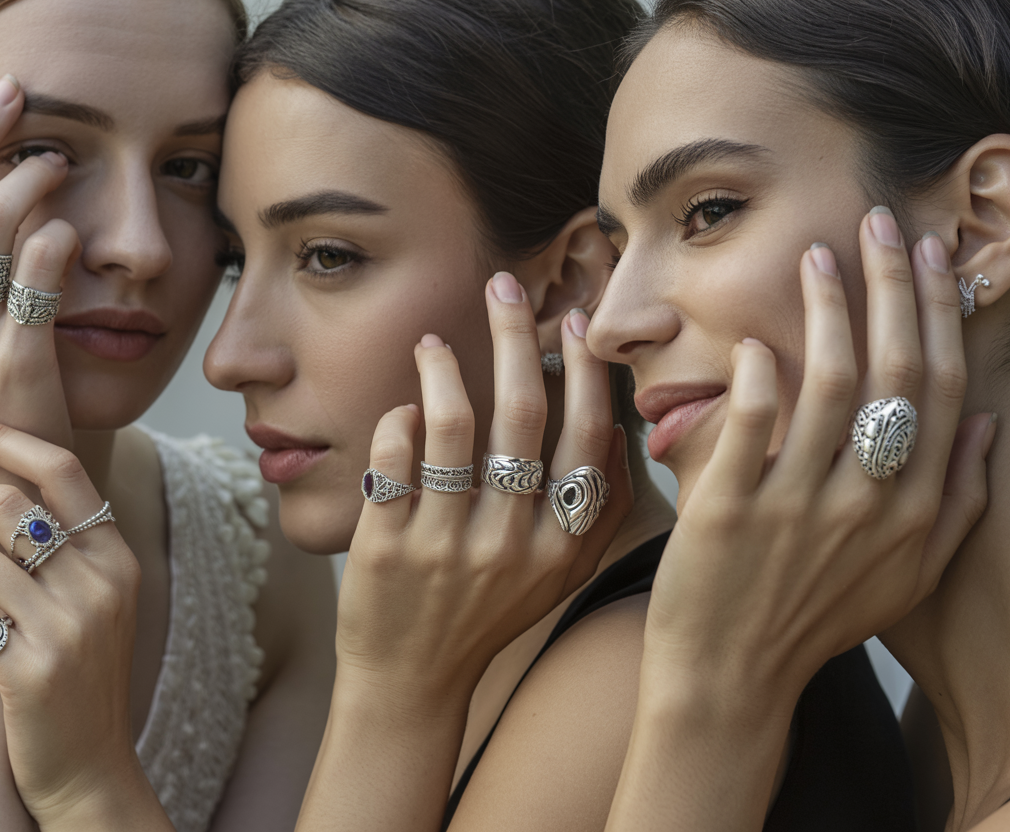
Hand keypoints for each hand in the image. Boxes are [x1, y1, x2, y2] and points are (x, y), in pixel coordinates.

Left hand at [0, 423, 164, 829]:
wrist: (91, 763)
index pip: (63, 470)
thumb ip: (64, 551)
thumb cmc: (81, 678)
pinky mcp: (31, 668)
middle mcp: (100, 584)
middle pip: (9, 502)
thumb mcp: (95, 605)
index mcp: (118, 559)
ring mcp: (69, 626)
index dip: (4, 439)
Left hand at [336, 272, 632, 707]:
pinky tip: (403, 412)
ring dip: (445, 367)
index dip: (585, 369)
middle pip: (525, 414)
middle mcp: (511, 543)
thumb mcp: (560, 576)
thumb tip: (621, 432)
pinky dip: (398, 419)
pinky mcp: (388, 547)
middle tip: (503, 284)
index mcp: (562, 544)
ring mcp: (447, 545)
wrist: (413, 681)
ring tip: (433, 343)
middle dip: (517, 333)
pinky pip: (394, 456)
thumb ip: (598, 514)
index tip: (574, 318)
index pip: (589, 438)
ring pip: (453, 425)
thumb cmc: (487, 615)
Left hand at [647, 211, 991, 701]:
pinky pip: (751, 427)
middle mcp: (867, 502)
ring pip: (828, 385)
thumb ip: (956, 501)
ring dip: (828, 310)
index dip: (936, 311)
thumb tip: (985, 423)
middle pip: (893, 371)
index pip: (938, 386)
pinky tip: (756, 341)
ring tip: (819, 255)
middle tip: (879, 221)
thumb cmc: (813, 620)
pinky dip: (757, 377)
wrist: (730, 678)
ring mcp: (798, 507)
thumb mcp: (908, 575)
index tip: (929, 254)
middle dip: (893, 286)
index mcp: (913, 509)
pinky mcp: (731, 513)